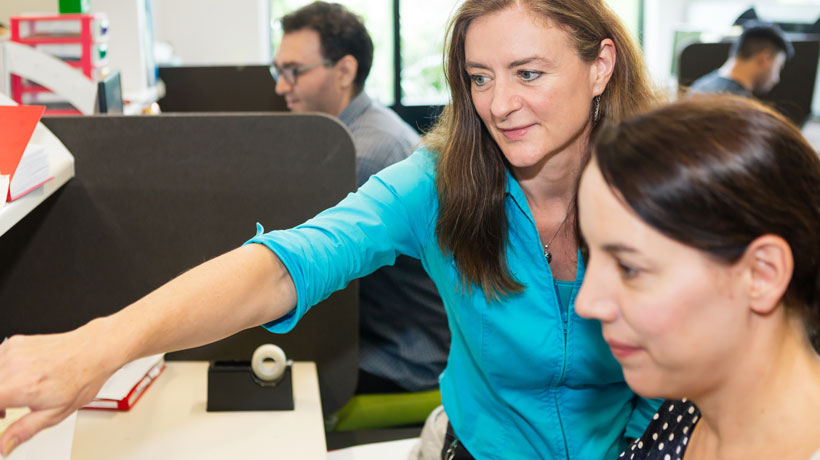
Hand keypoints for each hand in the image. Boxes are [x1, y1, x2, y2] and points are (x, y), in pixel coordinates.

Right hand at [0, 322, 120, 456]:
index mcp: (20, 386)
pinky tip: (17, 378)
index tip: (3, 415)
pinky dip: (2, 372)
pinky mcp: (15, 342)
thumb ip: (24, 430)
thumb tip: (4, 445)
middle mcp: (13, 365)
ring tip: (14, 395)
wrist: (95, 351)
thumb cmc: (82, 378)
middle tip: (5, 411)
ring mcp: (13, 351)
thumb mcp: (55, 413)